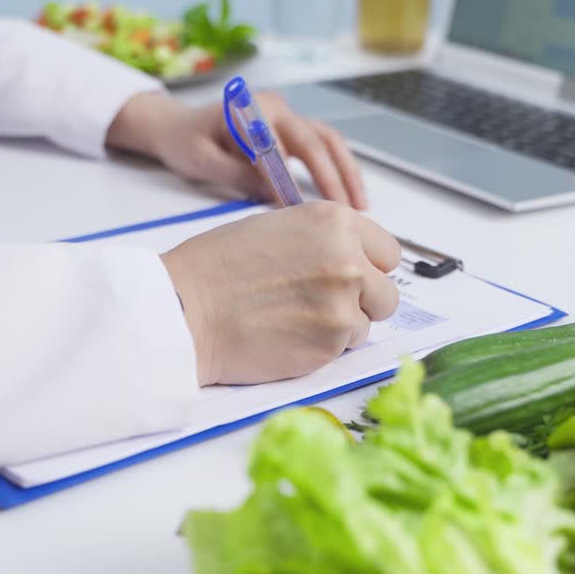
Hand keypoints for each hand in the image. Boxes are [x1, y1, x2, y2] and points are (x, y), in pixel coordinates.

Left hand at [107, 92, 367, 209]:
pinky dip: (341, 169)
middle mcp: (274, 107)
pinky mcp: (294, 129)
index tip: (296, 211)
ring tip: (360, 206)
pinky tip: (350, 196)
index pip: (274, 147)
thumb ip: (235, 175)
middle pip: (314, 140)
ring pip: (328, 141)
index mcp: (247, 109)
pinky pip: (325, 146)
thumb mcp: (200, 161)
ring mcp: (288, 116)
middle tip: (343, 213)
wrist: (180, 126)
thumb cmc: (185, 142)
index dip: (286, 179)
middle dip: (331, 177)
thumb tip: (271, 194)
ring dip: (347, 172)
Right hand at [159, 201, 399, 385]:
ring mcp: (343, 304)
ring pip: (368, 324)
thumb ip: (322, 239)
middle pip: (387, 292)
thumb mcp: (277, 227)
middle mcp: (348, 260)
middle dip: (362, 302)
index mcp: (335, 223)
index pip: (388, 252)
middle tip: (322, 304)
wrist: (186, 309)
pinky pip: (344, 350)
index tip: (351, 276)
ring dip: (341, 326)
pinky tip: (288, 335)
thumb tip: (352, 258)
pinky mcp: (330, 344)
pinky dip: (322, 347)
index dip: (368, 267)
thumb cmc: (217, 267)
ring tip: (297, 319)